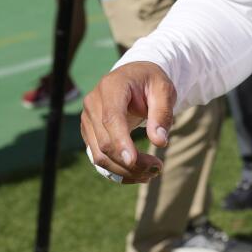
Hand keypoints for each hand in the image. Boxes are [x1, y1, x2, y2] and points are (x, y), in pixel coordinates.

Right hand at [80, 61, 175, 183]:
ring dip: (124, 170)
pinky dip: (117, 170)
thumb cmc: (151, 82)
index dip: (120, 142)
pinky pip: (99, 157)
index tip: (133, 161)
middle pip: (105, 142)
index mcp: (111, 87)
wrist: (135, 77)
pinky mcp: (90, 133)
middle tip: (157, 168)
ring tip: (150, 173)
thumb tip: (159, 142)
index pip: (111, 118)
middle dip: (130, 162)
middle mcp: (93, 103)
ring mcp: (88, 119)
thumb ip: (162, 114)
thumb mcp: (164, 90)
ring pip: (99, 155)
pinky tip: (137, 174)